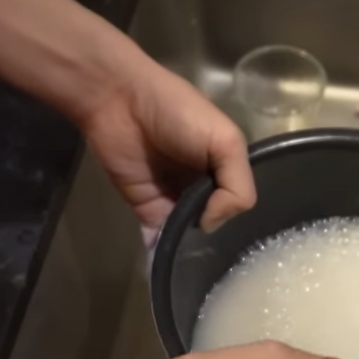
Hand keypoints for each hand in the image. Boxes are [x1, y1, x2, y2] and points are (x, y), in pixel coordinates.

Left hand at [80, 61, 255, 244]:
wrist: (119, 99)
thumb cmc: (178, 112)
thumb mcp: (226, 141)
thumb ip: (236, 187)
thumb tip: (208, 225)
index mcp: (225, 168)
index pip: (238, 203)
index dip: (231, 212)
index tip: (221, 214)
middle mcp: (203, 187)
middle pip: (214, 223)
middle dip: (210, 236)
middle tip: (202, 243)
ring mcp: (174, 200)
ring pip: (188, 236)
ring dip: (186, 248)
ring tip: (184, 256)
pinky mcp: (146, 208)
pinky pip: (159, 236)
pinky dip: (161, 250)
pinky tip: (164, 259)